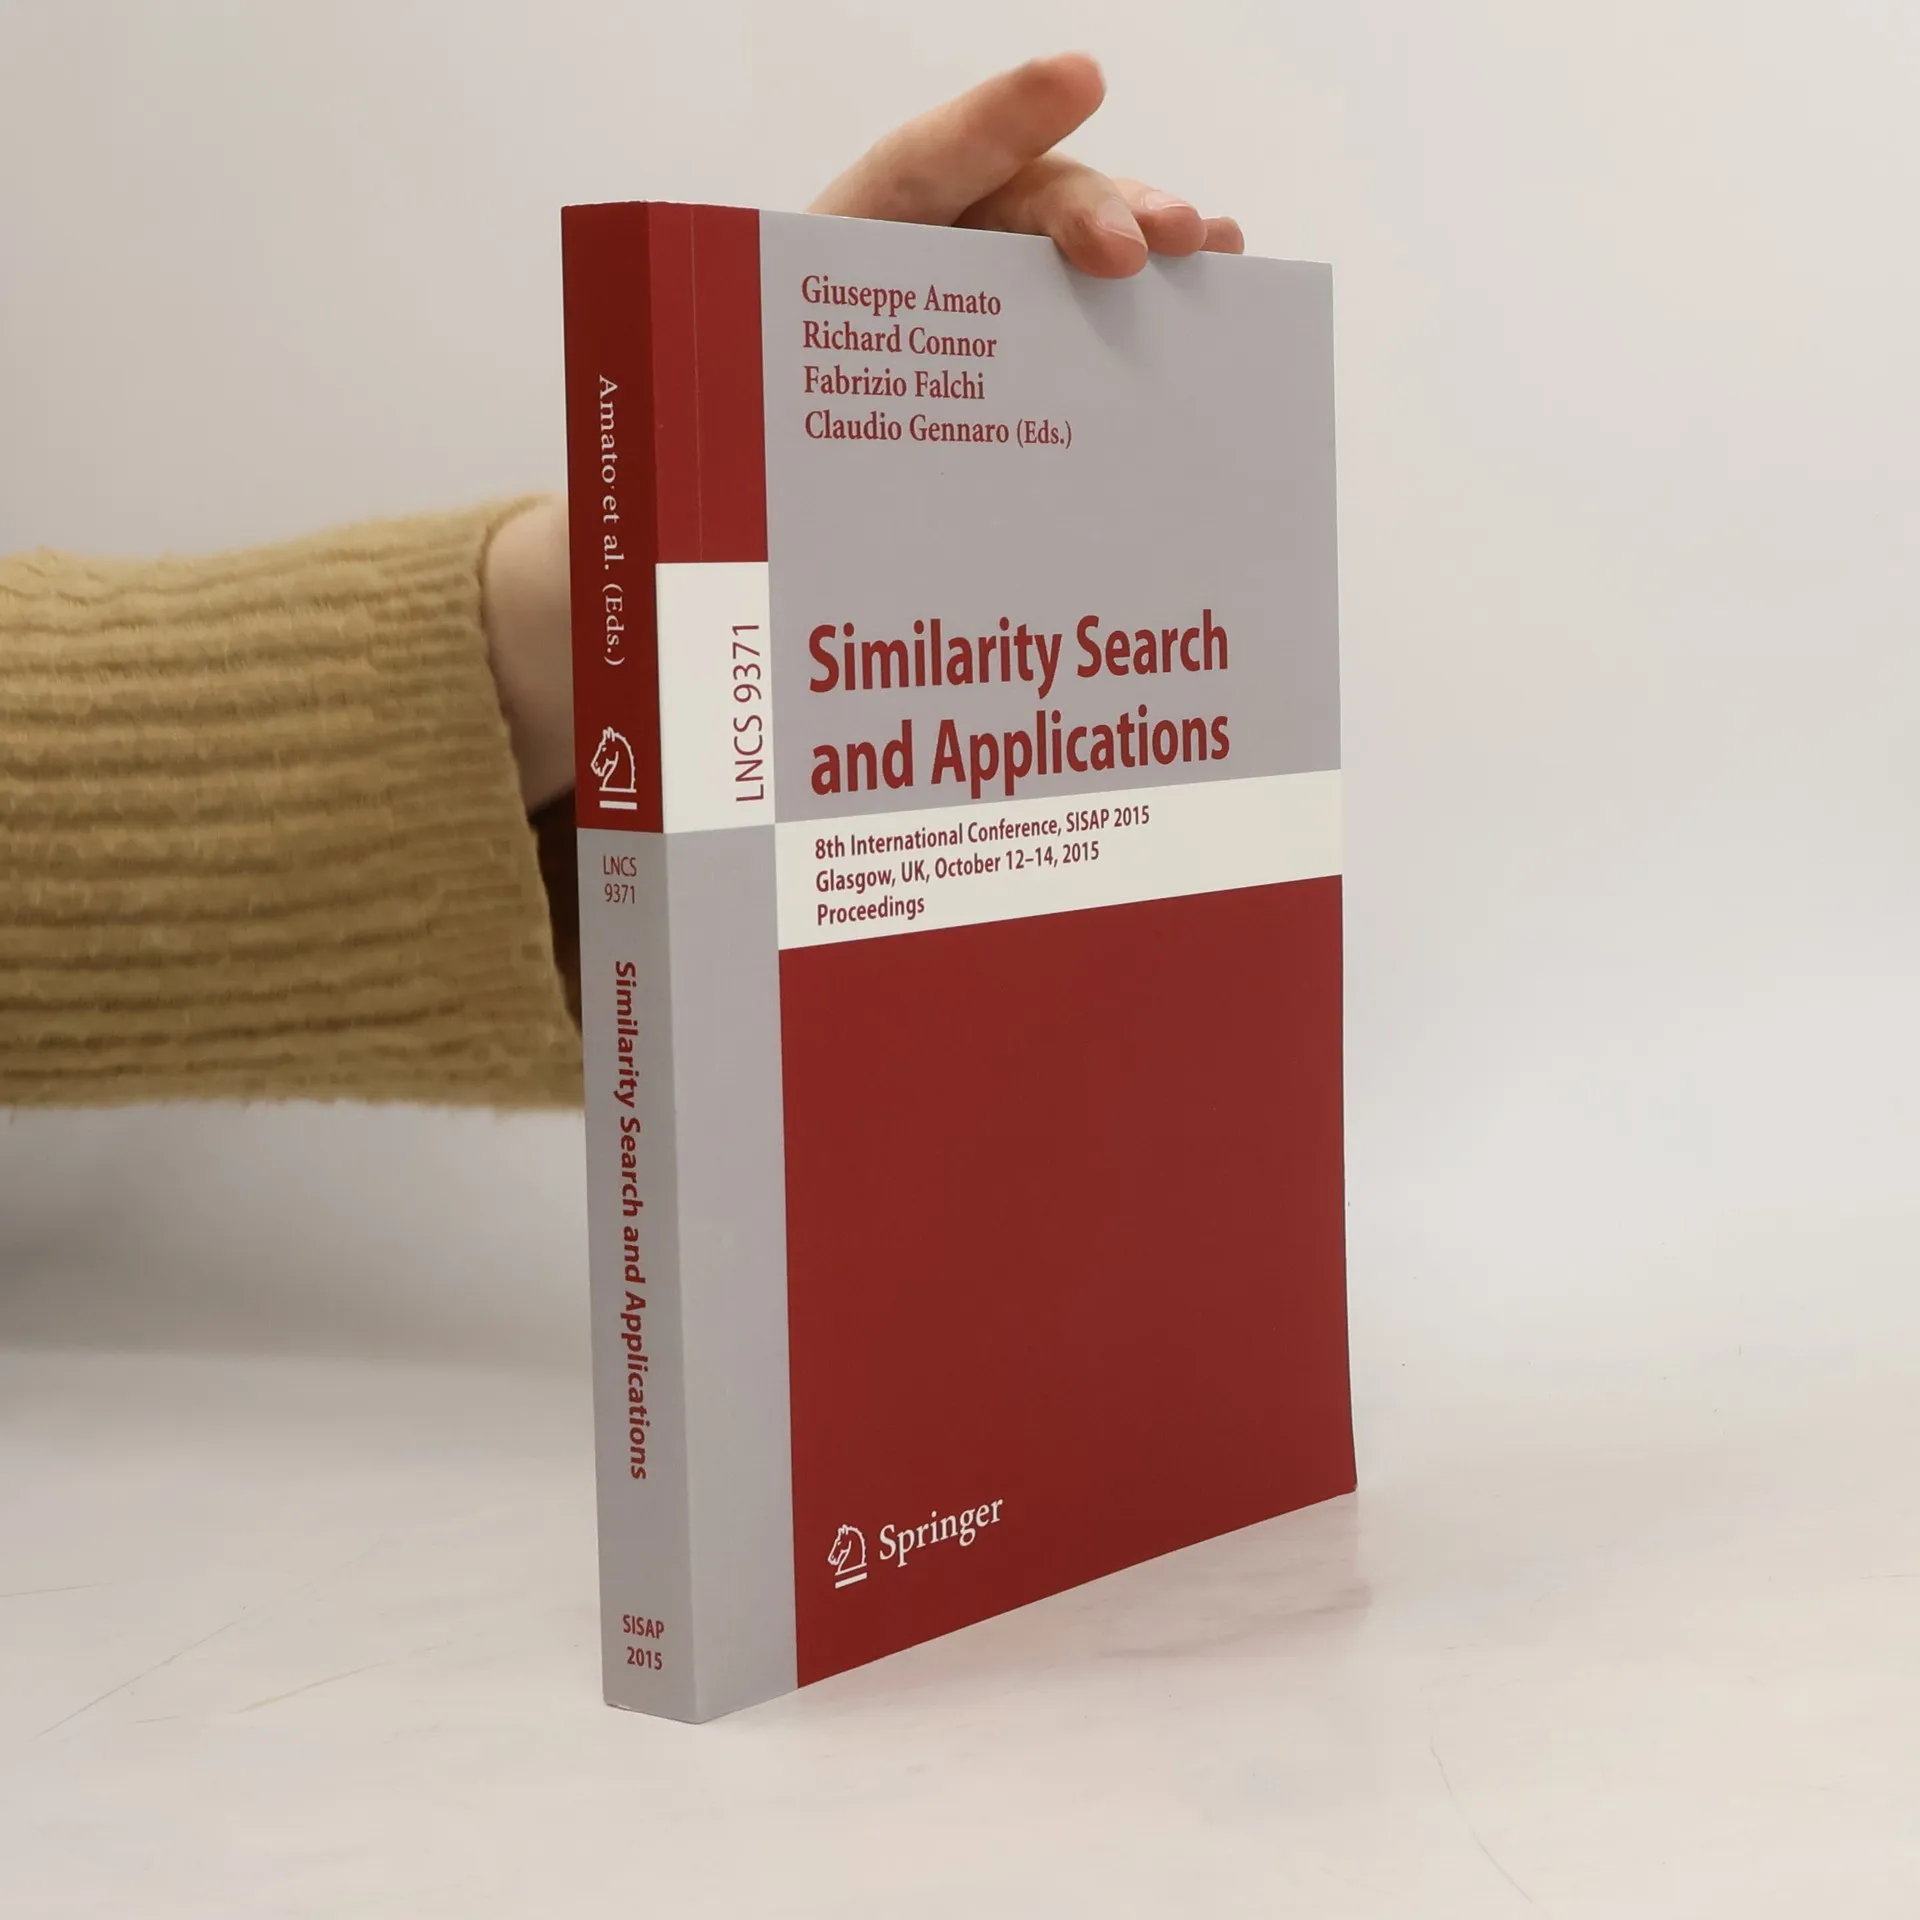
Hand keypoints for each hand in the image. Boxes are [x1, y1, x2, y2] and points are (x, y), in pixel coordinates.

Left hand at [491, 51, 1241, 1011]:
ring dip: (1136, 251)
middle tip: (1159, 244)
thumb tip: (706, 571)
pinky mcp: (981, 405)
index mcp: (801, 296)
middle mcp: (887, 310)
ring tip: (1213, 254)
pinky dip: (1130, 331)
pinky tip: (1200, 324)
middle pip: (1001, 218)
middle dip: (1088, 211)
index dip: (989, 126)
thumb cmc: (669, 548)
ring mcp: (943, 353)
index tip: (1078, 76)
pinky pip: (1060, 351)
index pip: (906, 182)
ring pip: (1048, 277)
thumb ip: (704, 507)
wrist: (669, 592)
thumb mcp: (672, 514)